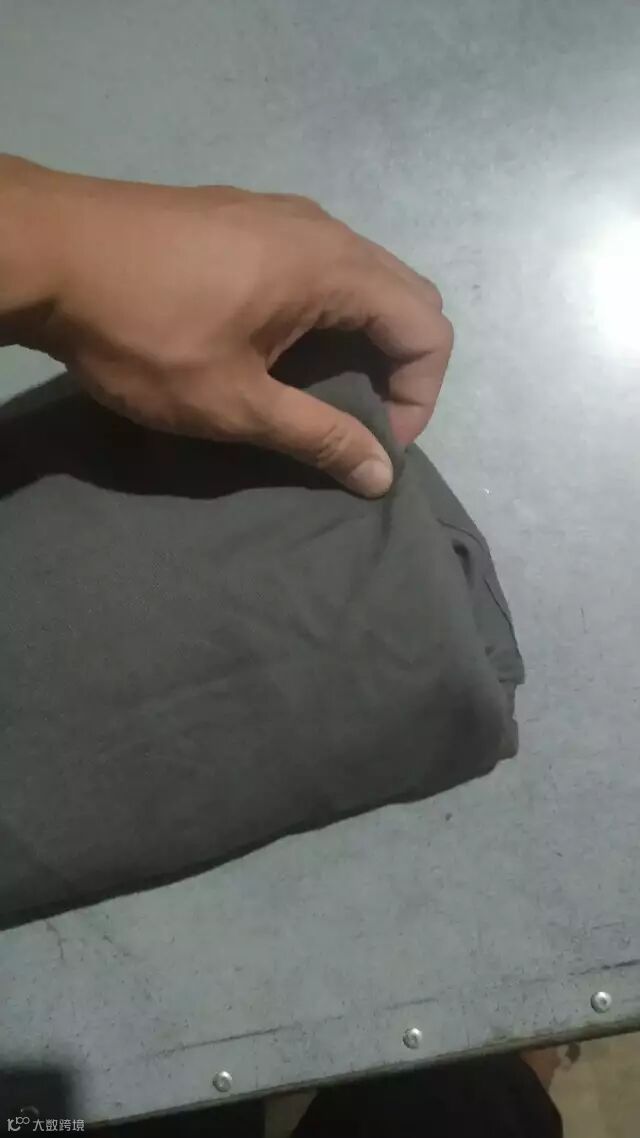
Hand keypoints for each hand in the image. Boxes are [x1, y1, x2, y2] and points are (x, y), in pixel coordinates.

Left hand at [3, 159, 452, 495]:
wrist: (47, 252)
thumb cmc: (146, 334)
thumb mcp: (235, 403)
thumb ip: (318, 436)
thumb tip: (382, 475)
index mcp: (335, 267)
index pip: (428, 329)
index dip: (420, 397)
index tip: (376, 443)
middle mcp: (322, 228)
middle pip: (404, 296)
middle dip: (399, 366)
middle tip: (358, 418)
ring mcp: (280, 213)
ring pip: (361, 276)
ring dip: (359, 338)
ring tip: (316, 389)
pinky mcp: (242, 215)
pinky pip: (316, 262)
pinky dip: (323, 310)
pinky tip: (273, 343)